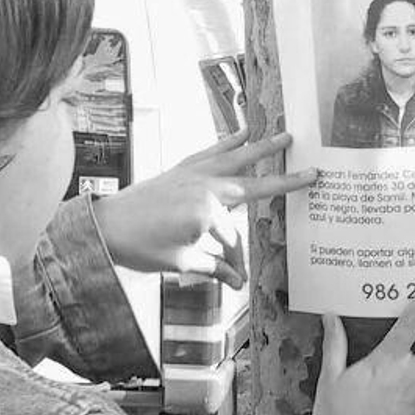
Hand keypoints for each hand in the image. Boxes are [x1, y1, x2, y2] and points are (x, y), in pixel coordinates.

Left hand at [92, 131, 316, 288]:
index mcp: (207, 211)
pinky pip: (210, 151)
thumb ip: (212, 266)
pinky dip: (227, 142)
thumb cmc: (140, 247)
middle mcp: (204, 186)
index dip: (236, 261)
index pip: (234, 238)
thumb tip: (236, 281)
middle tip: (310, 169)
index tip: (236, 280)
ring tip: (284, 134)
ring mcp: (192, 173)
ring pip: (235, 158)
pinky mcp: (180, 168)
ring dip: (261, 147)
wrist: (104, 227)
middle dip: (283, 179)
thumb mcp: (181, 261)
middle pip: (251, 184)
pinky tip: (240, 133)